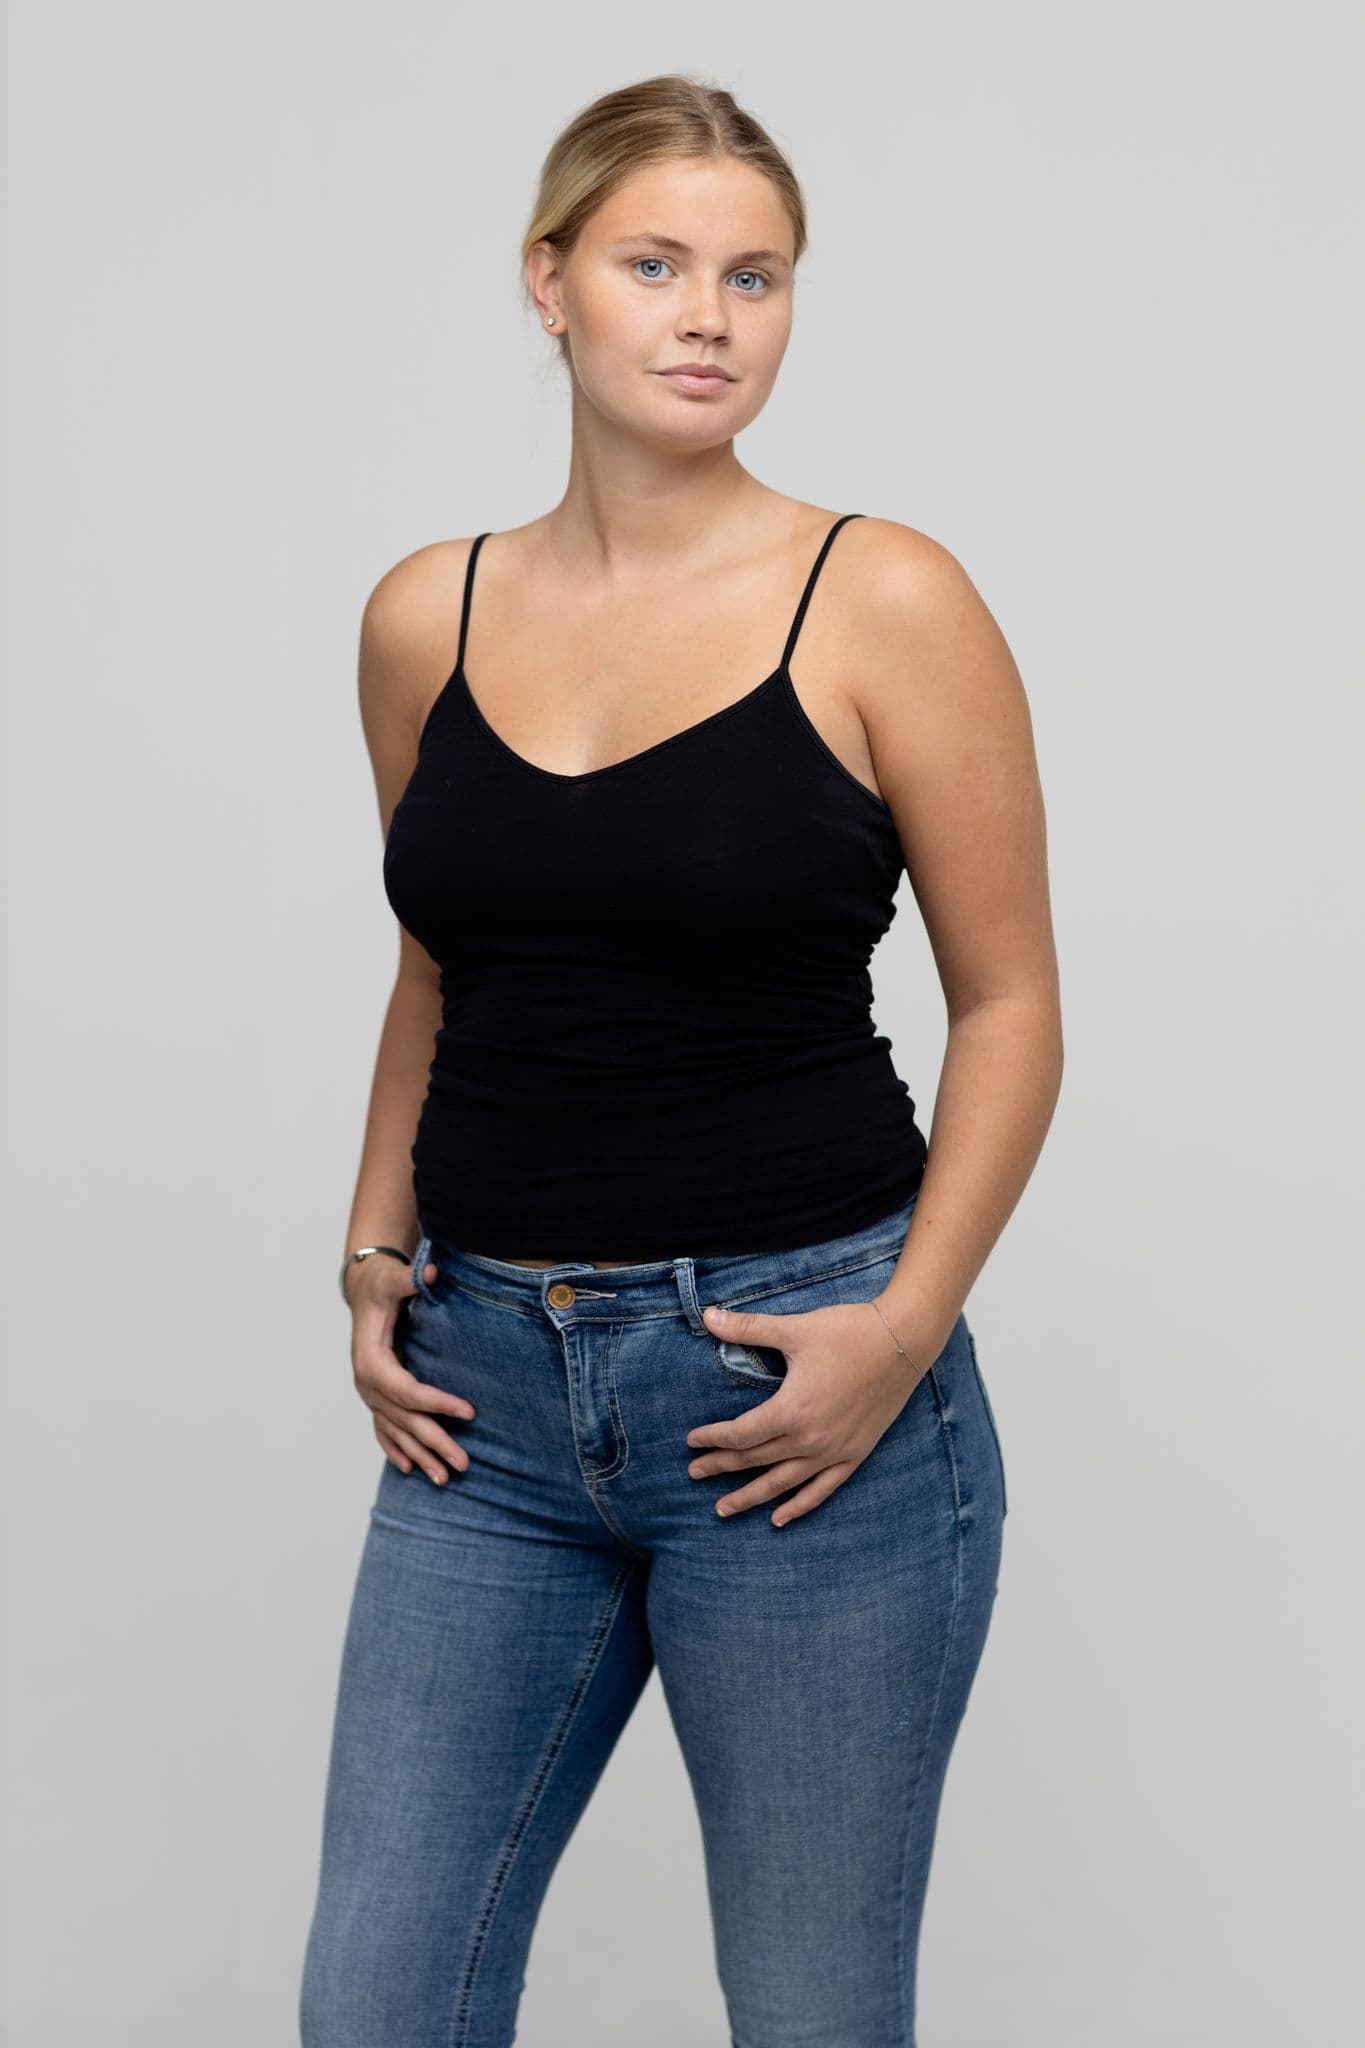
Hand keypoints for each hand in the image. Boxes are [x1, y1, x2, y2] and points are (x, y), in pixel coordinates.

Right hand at [345, 1255, 475, 1483]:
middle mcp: (367, 1383)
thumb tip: (432, 1272)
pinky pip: (384, 1429)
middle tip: (464, 1463)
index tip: (469, 1412)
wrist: (363, 1288)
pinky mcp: (375, 1396)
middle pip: (404, 1419)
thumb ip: (410, 1278)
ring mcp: (369, 1394)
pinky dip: (396, 1450)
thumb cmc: (381, 1284)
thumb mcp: (393, 1278)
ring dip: (419, 1456)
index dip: (436, 1403)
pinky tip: (410, 1468)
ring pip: (395, 1432)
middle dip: (434, 1442)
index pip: (406, 1390)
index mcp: (370, 1360)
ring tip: (445, 1479)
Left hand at [687, 1300, 928, 1526]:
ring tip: (723, 1508)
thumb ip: (748, 1328)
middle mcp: (810, 1438)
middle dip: (722, 1467)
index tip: (692, 1441)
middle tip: (695, 1473)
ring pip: (783, 1483)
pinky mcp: (855, 1454)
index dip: (714, 1438)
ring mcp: (834, 1451)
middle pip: (756, 1460)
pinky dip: (799, 1506)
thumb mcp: (794, 1328)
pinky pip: (822, 1489)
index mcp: (792, 1409)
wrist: (904, 1342)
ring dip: (751, 1496)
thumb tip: (707, 1316)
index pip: (741, 1434)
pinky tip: (779, 1519)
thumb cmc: (848, 1332)